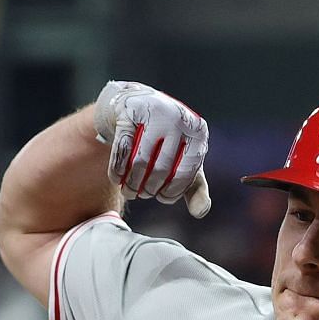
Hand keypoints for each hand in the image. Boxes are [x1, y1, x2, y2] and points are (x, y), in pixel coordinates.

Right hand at [91, 80, 210, 213]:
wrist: (140, 107)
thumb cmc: (167, 142)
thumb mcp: (185, 163)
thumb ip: (195, 188)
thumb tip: (201, 212)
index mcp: (198, 132)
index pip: (187, 173)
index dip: (172, 192)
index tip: (162, 197)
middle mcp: (179, 118)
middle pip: (161, 169)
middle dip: (149, 190)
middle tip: (143, 195)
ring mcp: (154, 112)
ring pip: (139, 162)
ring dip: (132, 185)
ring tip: (130, 192)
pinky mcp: (130, 111)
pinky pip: (121, 150)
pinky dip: (117, 171)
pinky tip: (117, 180)